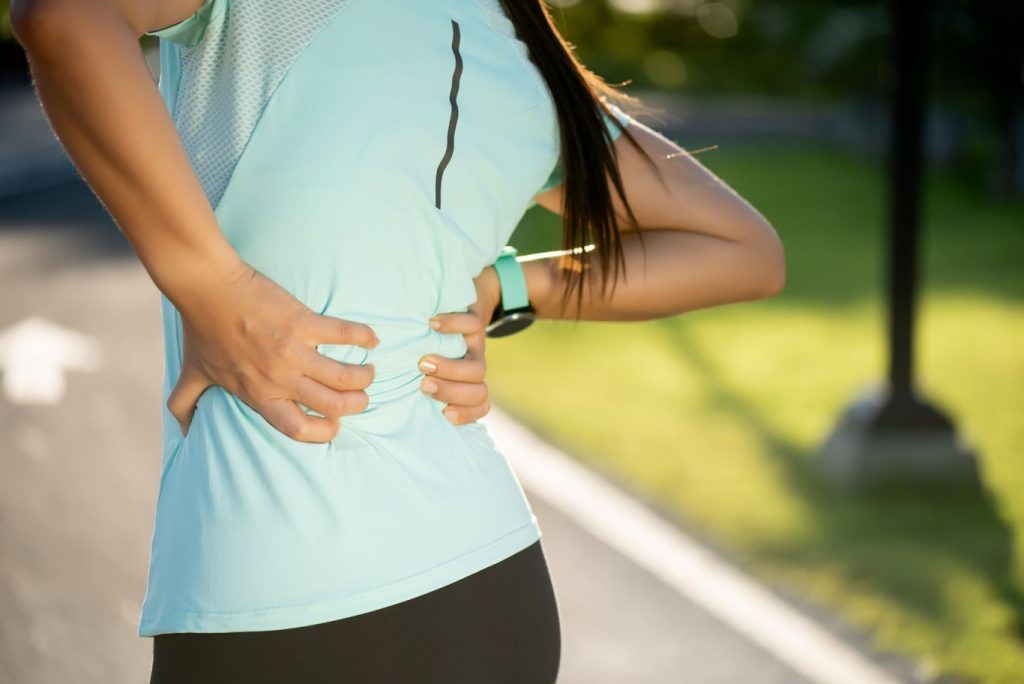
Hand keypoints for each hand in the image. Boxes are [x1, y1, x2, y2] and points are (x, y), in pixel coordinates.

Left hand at [167, 261, 378, 442]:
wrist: (207, 287)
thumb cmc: (201, 330)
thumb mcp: (193, 373)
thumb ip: (185, 404)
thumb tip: (182, 429)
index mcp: (258, 395)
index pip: (299, 428)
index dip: (323, 432)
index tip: (334, 424)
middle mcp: (279, 378)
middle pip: (332, 405)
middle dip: (355, 405)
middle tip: (361, 397)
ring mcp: (293, 351)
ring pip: (344, 377)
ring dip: (363, 377)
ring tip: (368, 372)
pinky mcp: (304, 322)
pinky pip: (344, 334)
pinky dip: (364, 337)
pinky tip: (371, 339)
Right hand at [418, 266, 501, 424]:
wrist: (474, 295)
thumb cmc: (439, 334)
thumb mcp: (429, 358)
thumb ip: (416, 377)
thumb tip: (386, 398)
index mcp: (466, 380)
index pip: (479, 405)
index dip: (466, 414)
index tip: (444, 414)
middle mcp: (473, 365)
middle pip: (479, 392)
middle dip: (450, 393)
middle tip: (424, 384)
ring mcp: (476, 344)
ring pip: (478, 368)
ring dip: (450, 369)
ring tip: (424, 361)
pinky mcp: (476, 319)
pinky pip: (472, 326)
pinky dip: (451, 326)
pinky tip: (431, 325)